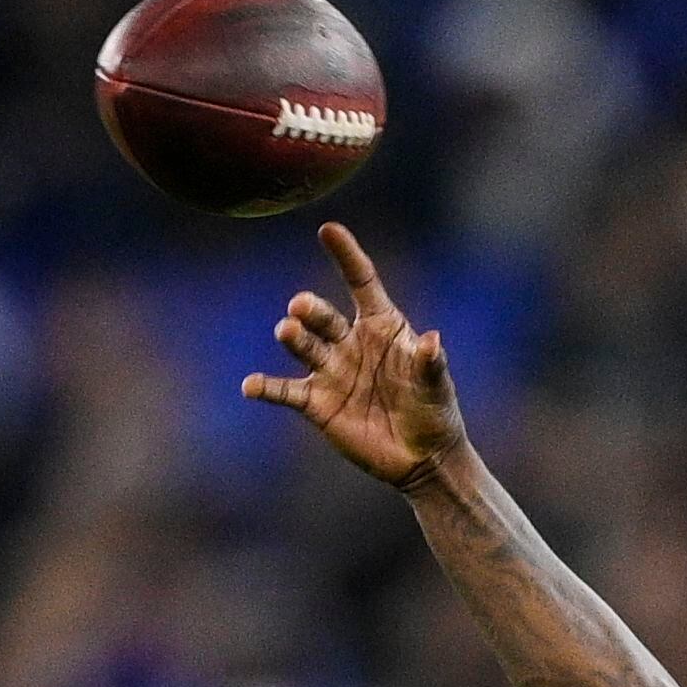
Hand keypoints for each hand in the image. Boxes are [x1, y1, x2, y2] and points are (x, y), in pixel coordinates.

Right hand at [241, 223, 469, 489]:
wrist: (421, 456)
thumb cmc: (434, 411)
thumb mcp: (436, 385)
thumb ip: (430, 363)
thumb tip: (432, 341)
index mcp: (381, 325)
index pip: (361, 282)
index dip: (345, 256)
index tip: (328, 230)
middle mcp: (350, 341)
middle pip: (324, 317)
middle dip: (311, 311)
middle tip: (300, 307)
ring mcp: (331, 371)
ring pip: (304, 346)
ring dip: (294, 337)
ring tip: (287, 331)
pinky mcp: (316, 403)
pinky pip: (286, 391)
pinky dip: (266, 388)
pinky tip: (250, 386)